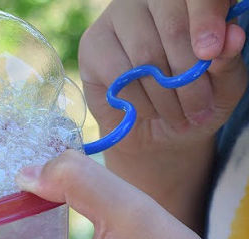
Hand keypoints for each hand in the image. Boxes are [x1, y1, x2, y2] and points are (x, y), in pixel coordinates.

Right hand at [79, 0, 246, 151]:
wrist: (156, 136)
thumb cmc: (194, 102)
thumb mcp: (224, 86)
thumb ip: (229, 60)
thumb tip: (232, 38)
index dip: (207, 16)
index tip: (210, 52)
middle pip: (173, 25)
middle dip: (188, 75)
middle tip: (198, 109)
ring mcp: (118, 17)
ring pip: (145, 54)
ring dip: (164, 95)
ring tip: (176, 115)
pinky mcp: (92, 44)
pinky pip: (118, 73)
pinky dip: (138, 101)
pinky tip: (147, 111)